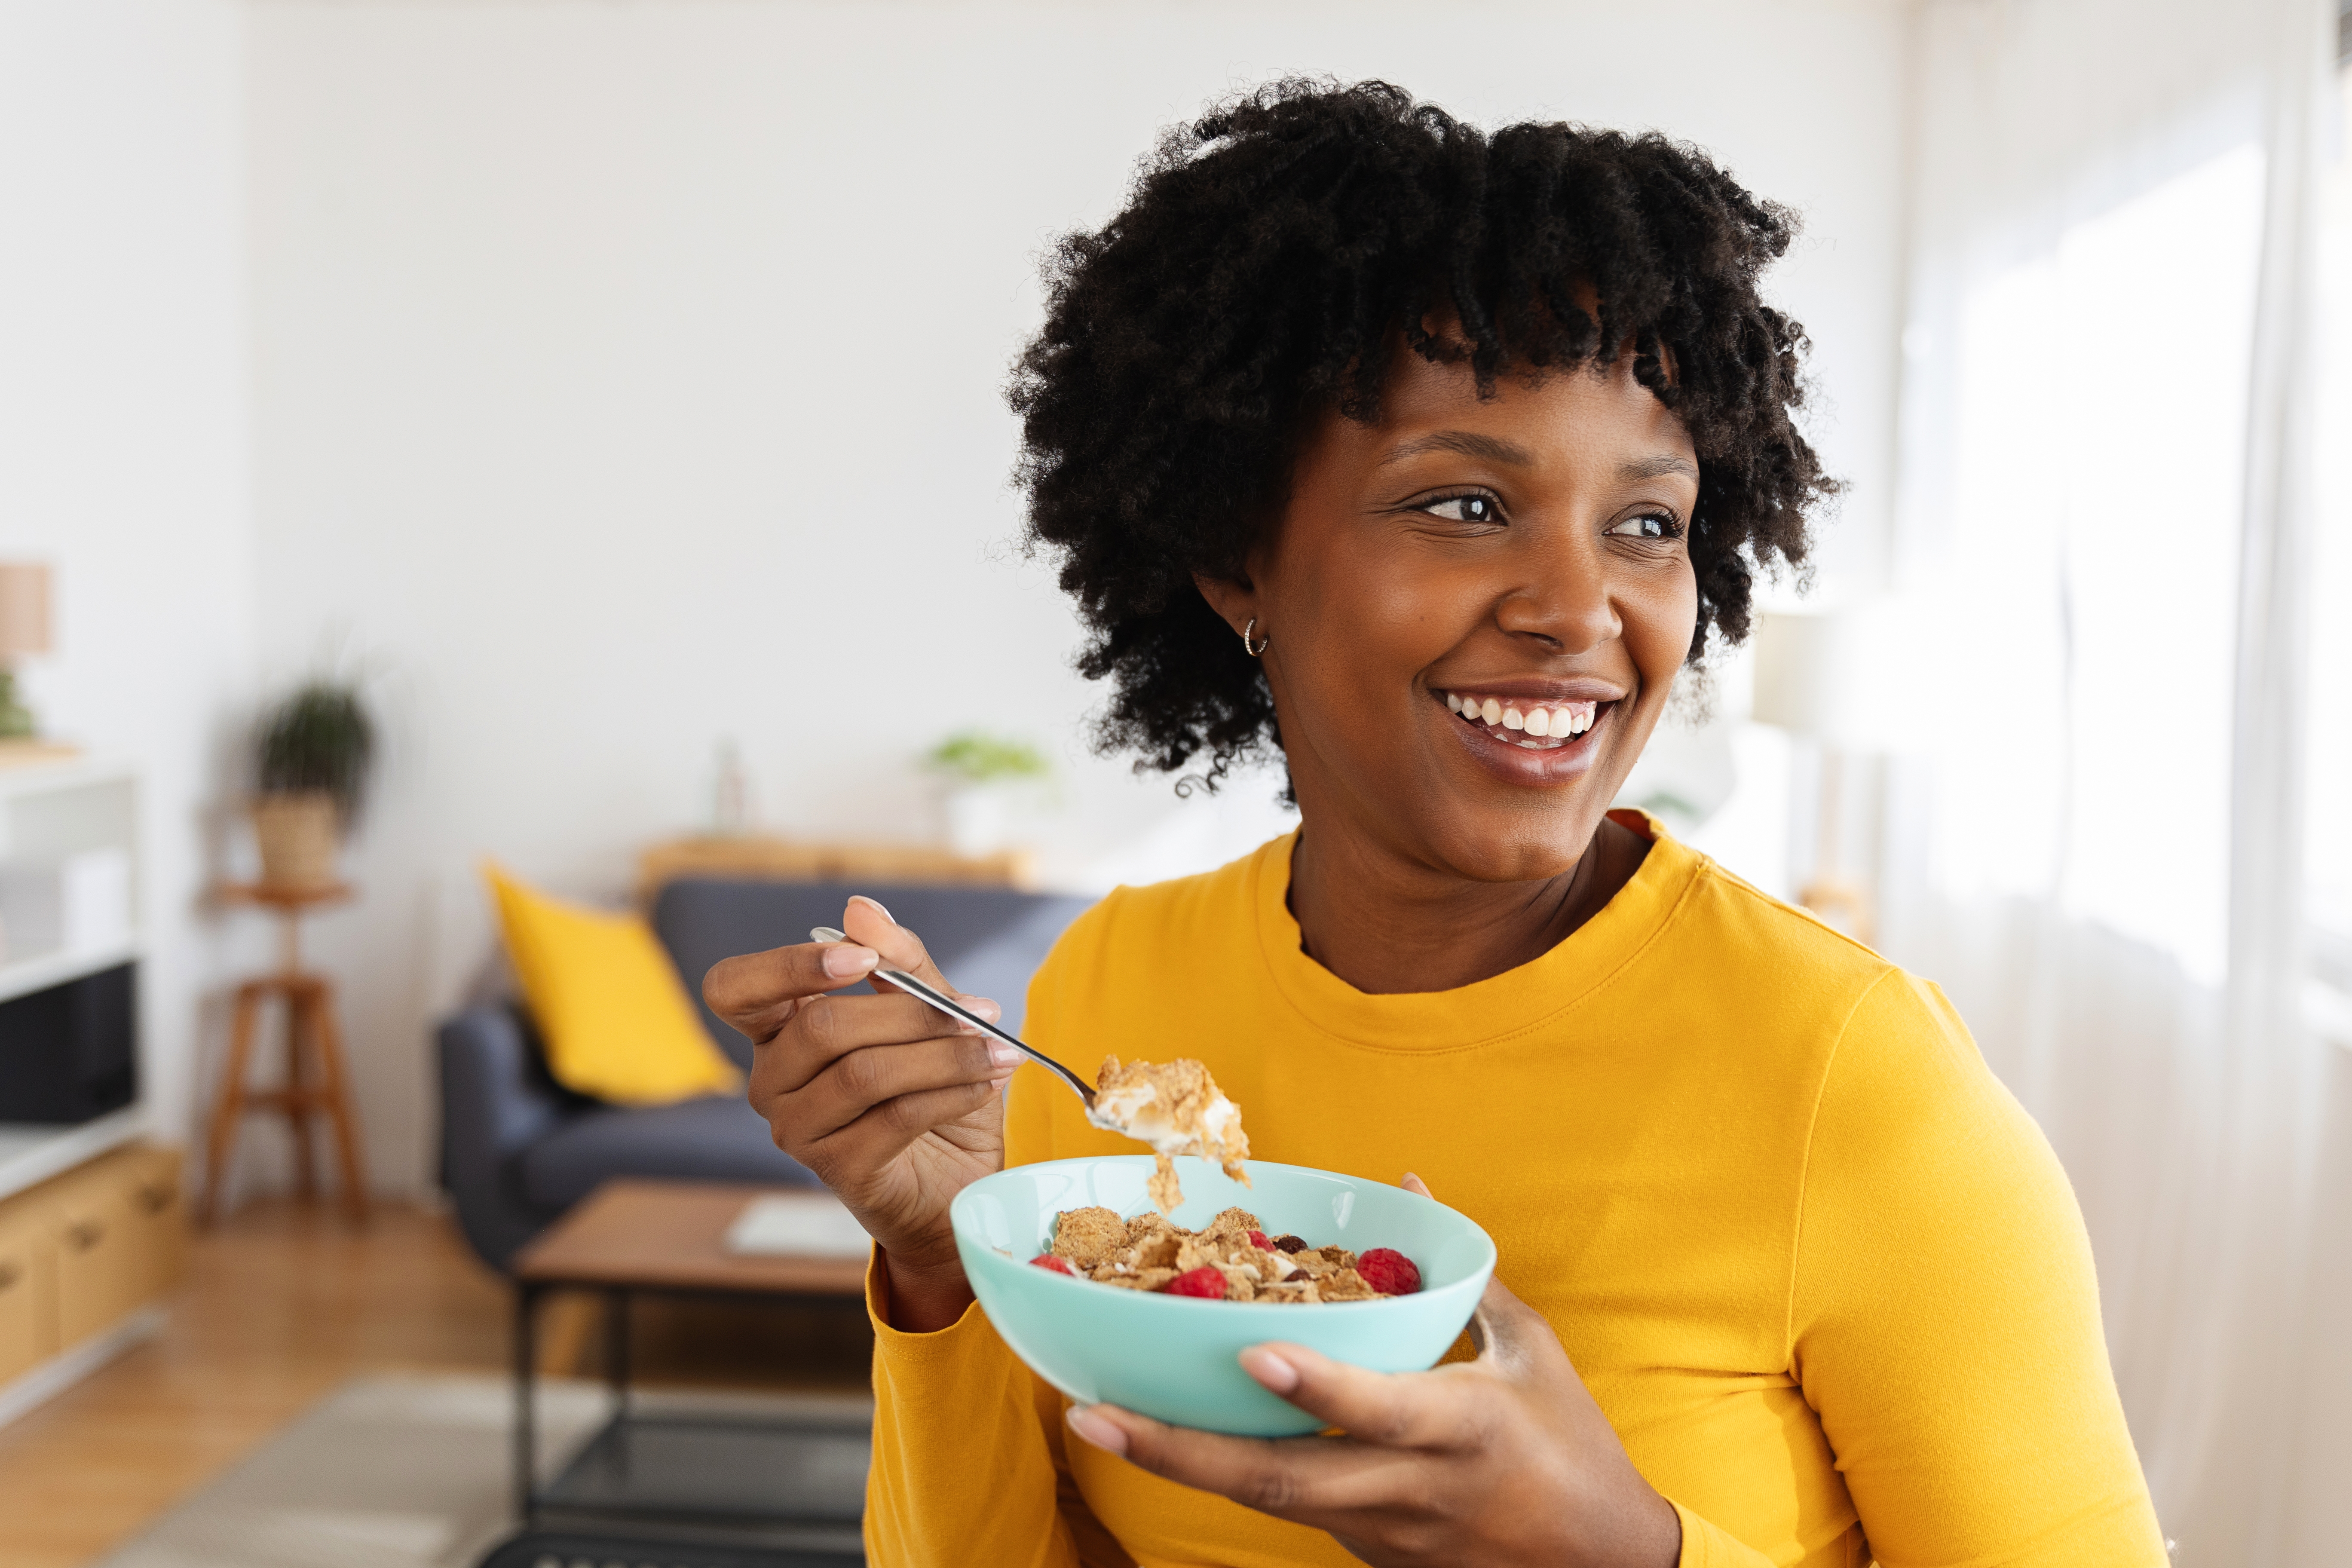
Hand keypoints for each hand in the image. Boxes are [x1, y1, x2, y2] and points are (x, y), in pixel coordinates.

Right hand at [704, 894, 1016, 1330]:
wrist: (964, 1174)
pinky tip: (986, 1082)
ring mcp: (797, 1129)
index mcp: (779, 1029)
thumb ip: (899, 962)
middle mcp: (773, 1079)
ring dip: (943, 1055)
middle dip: (909, 1012)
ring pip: (862, 1073)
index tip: (861, 958)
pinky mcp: (836, 1169)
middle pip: (819, 1025)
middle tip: (979, 1011)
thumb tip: (859, 907)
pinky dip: (951, 1092)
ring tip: (996, 1050)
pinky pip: (894, 1117)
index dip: (787, 966)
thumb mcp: (930, 1011)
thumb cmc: (935, 1085)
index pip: (733, 988)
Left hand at [1061, 1175, 1680, 1567]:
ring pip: (1268, 1502)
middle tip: (1094, 1413)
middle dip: (1180, 1451)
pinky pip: (1289, 1506)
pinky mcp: (1364, 1554)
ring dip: (1182, 1465)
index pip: (1378, 1411)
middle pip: (1281, 1479)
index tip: (1252, 1352)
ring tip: (1100, 1419)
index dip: (1317, 1386)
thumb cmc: (1571, 1444)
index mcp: (1461, 1428)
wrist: (1604, 1566)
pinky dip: (1229, 1472)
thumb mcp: (1531, 1351)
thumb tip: (1411, 1185)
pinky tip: (1171, 1437)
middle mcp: (1410, 1489)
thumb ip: (1462, 1275)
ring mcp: (1379, 1532)